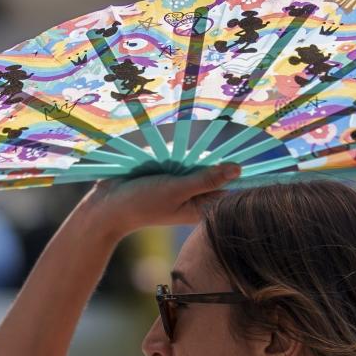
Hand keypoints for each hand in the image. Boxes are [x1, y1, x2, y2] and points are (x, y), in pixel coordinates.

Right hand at [75, 163, 241, 239]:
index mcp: (202, 205)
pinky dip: (168, 154)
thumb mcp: (177, 190)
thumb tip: (238, 168)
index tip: (249, 149)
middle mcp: (193, 194)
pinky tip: (154, 161)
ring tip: (164, 167)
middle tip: (186, 163)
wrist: (106, 206)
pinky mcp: (165, 174)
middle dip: (203, 158)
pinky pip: (174, 157)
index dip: (235, 168)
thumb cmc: (143, 203)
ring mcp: (179, 183)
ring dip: (182, 154)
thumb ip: (206, 179)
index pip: (228, 185)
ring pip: (192, 159)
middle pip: (211, 168)